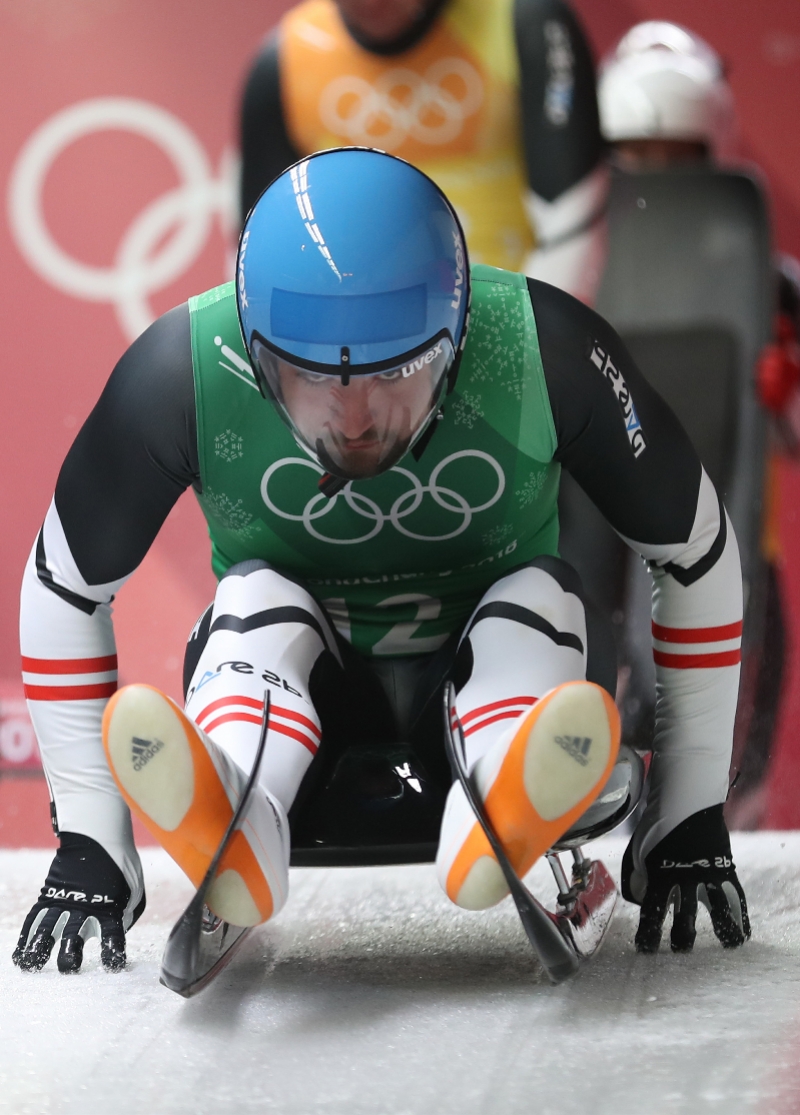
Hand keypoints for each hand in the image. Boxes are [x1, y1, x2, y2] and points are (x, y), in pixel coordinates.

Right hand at [12, 832, 144, 972]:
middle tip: (68, 967)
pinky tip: (20, 957)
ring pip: (49, 928)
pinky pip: (34, 920)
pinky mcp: (49, 897)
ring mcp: (65, 902)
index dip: (113, 952)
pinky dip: (26, 939)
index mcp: (110, 907)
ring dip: (40, 949)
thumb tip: (116, 935)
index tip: (113, 965)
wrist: (98, 838)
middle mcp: (85, 907)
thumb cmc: (120, 869)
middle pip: (75, 935)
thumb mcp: (134, 891)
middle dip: (70, 954)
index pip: (113, 934)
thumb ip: (127, 915)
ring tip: (32, 964)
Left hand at [622, 805, 749, 952]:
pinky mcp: (723, 869)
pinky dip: (740, 917)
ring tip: (726, 946)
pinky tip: (742, 933)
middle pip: (685, 917)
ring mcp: (707, 873)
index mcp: (659, 875)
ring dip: (721, 930)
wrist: (684, 803)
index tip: (646, 950)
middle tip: (680, 951)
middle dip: (682, 939)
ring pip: (718, 909)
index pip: (652, 912)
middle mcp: (685, 878)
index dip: (649, 934)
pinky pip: (735, 897)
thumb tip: (641, 902)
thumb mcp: (638, 854)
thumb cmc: (657, 830)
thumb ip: (638, 879)